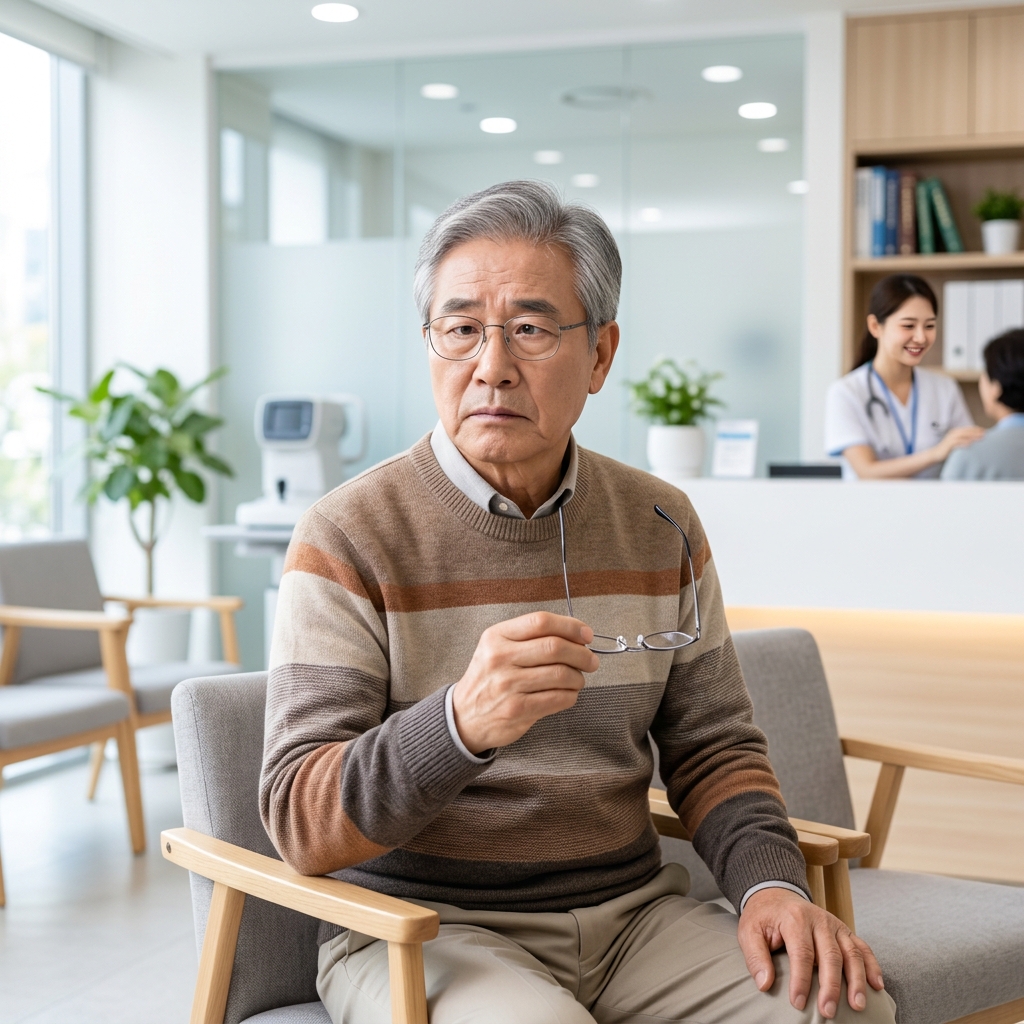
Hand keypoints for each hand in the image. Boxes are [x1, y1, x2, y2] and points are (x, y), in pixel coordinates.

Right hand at [451, 612, 598, 752]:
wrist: (463, 715)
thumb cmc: (489, 678)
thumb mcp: (498, 648)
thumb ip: (531, 638)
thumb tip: (578, 635)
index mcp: (497, 636)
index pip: (540, 621)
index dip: (570, 626)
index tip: (586, 634)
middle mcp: (500, 658)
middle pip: (554, 647)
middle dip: (582, 653)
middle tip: (591, 660)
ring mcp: (507, 685)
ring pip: (560, 674)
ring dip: (578, 677)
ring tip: (577, 679)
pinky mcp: (516, 709)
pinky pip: (557, 698)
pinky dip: (571, 696)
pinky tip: (568, 694)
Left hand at [738, 888, 883, 1017]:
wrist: (776, 895)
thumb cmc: (763, 918)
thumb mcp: (749, 931)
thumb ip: (756, 957)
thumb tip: (765, 984)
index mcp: (794, 919)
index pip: (802, 953)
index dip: (801, 980)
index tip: (798, 1003)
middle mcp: (818, 919)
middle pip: (830, 955)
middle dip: (831, 986)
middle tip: (828, 1011)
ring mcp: (834, 924)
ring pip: (851, 952)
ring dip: (856, 980)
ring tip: (857, 1005)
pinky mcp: (844, 930)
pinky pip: (862, 947)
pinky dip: (872, 966)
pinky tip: (876, 986)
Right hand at [934, 425, 985, 460]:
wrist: (936, 454)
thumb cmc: (948, 450)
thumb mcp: (957, 443)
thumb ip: (964, 440)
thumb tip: (975, 441)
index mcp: (956, 431)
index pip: (968, 428)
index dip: (977, 429)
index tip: (985, 431)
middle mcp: (954, 433)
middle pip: (967, 431)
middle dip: (976, 432)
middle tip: (985, 433)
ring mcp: (951, 438)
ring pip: (964, 435)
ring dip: (973, 436)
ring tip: (980, 438)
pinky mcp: (949, 444)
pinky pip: (958, 442)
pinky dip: (964, 442)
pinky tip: (970, 444)